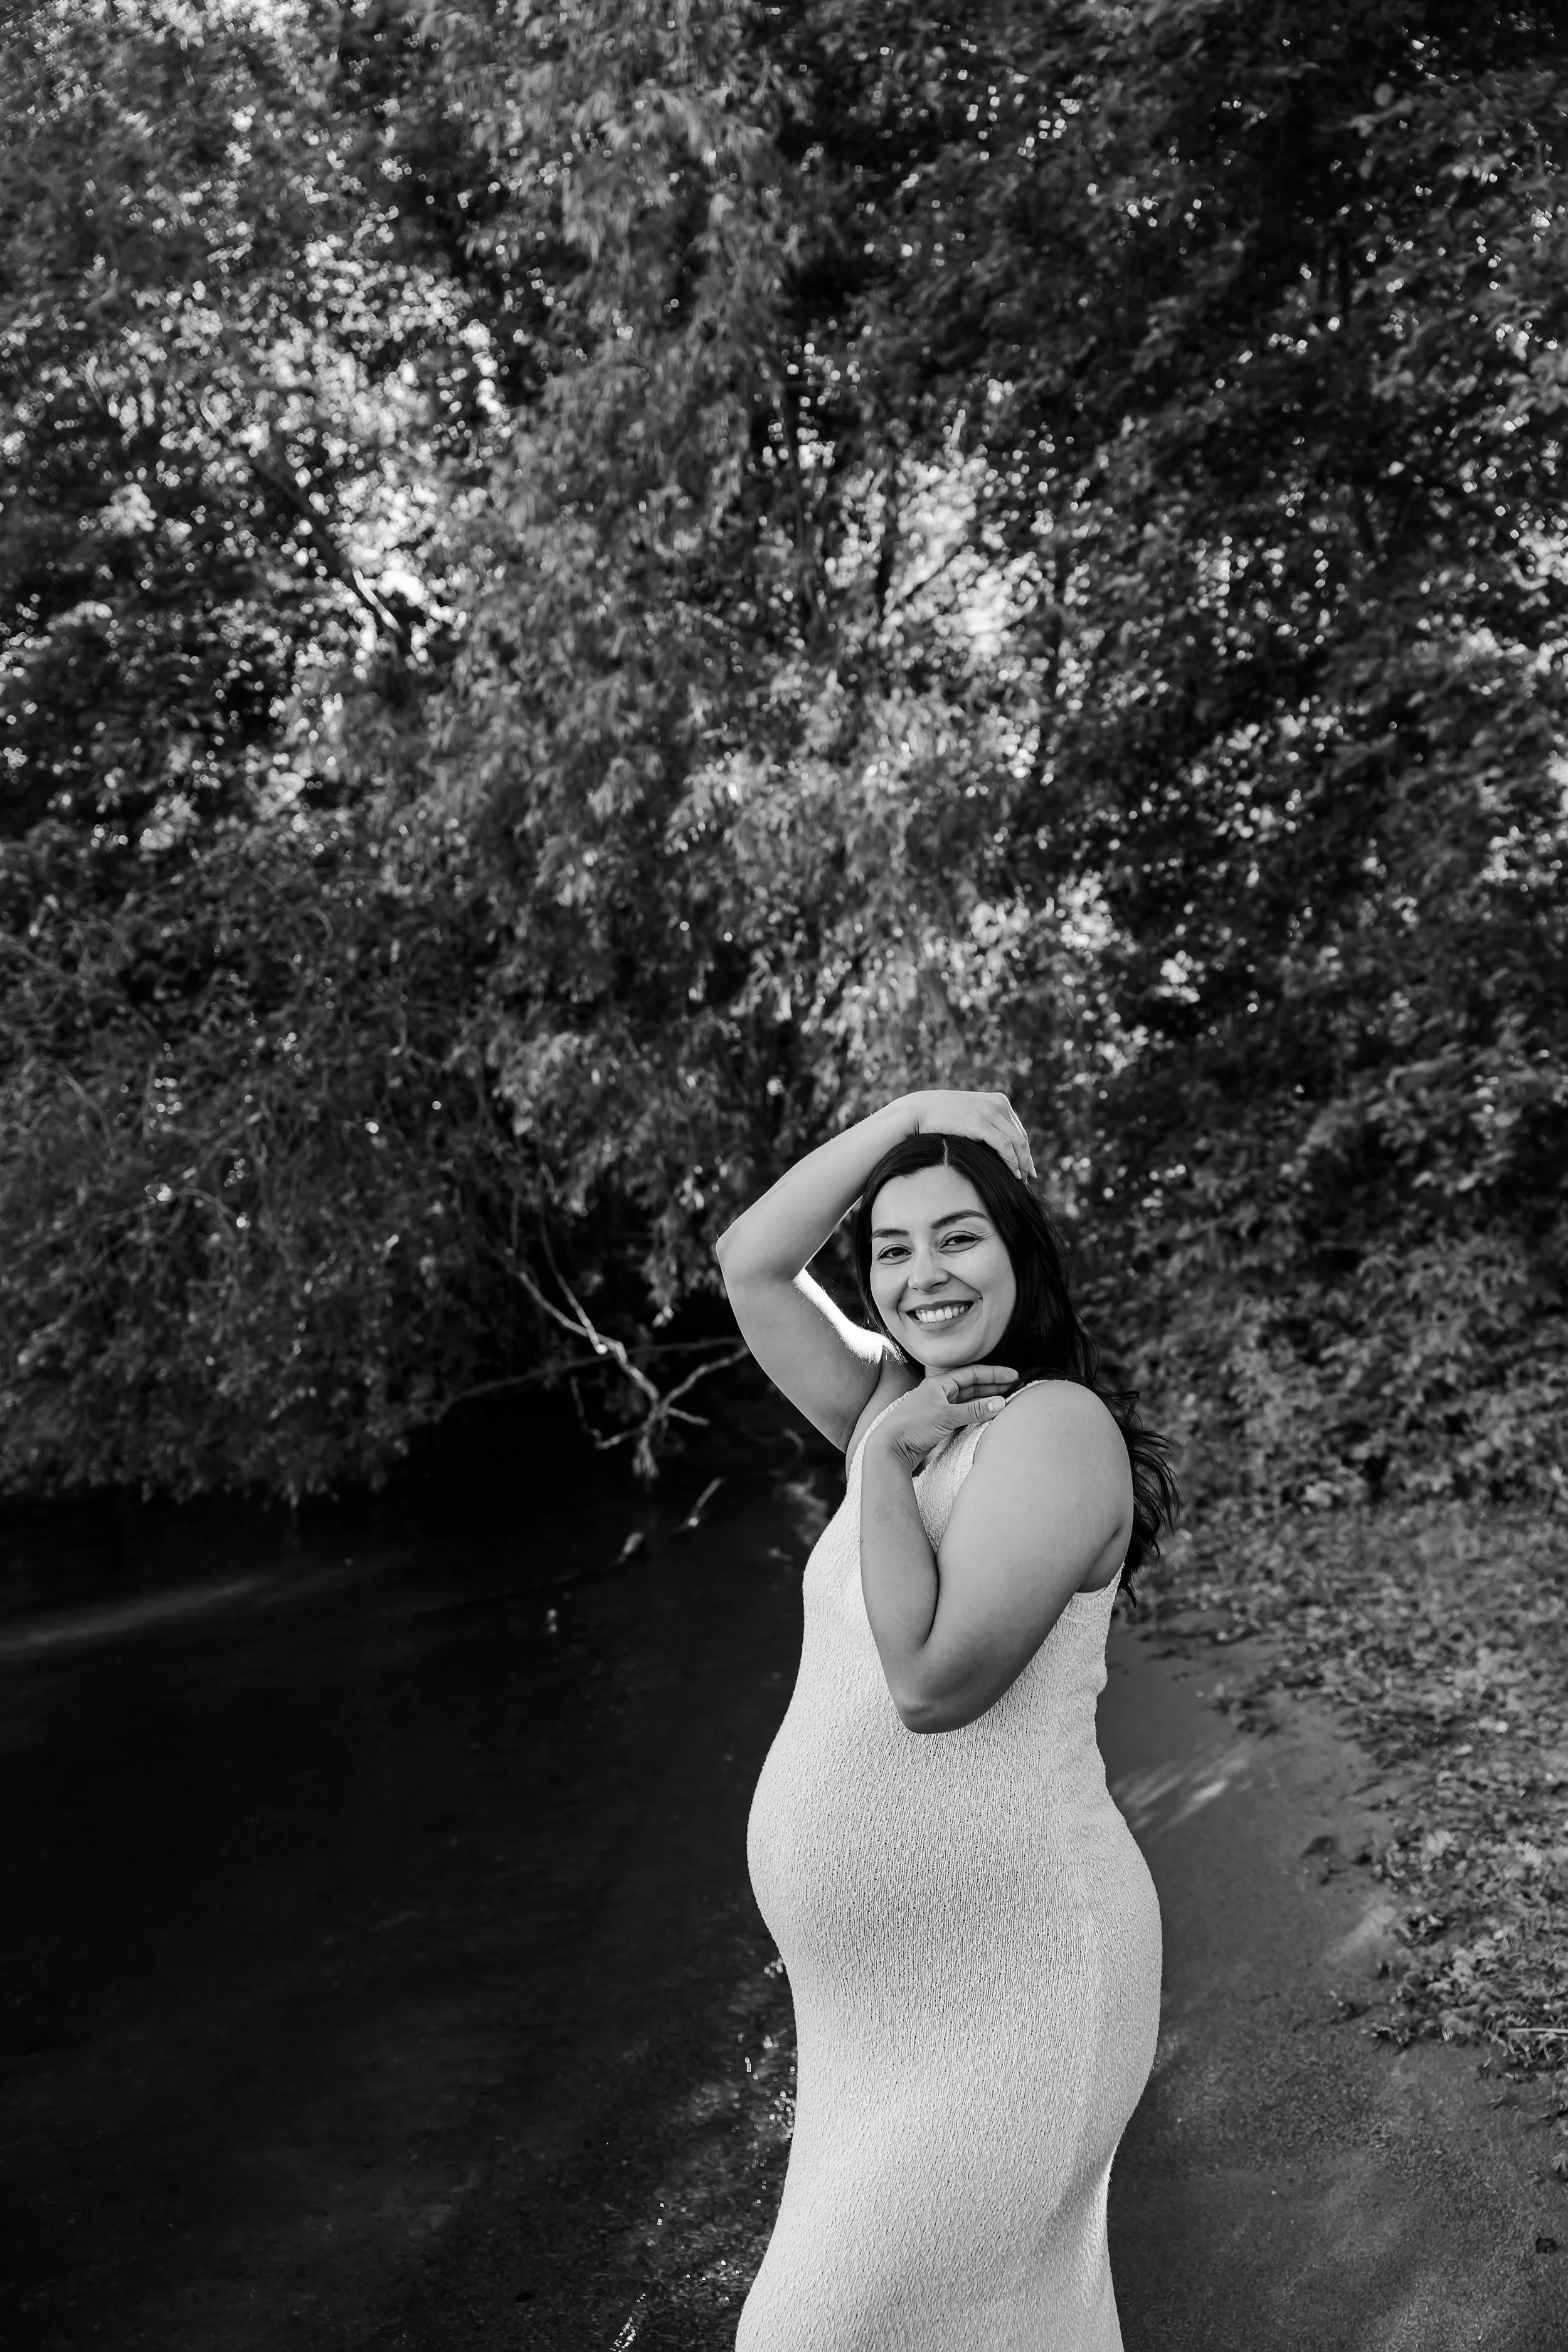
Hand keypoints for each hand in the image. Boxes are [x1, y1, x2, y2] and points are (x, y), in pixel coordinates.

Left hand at [872, 1365, 1018, 1472]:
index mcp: (939, 1383)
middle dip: (993, 1387)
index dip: (994, 1374)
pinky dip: (977, 1415)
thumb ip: (975, 1410)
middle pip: (972, 1386)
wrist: (890, 1448)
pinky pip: (963, 1416)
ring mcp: (939, 1409)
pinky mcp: (938, 1425)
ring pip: (968, 1402)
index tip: (1013, 1376)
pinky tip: (988, 1417)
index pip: (972, 1373)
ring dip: (986, 1401)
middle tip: (1015, 1388)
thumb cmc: (913, 1426)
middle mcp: (939, 1394)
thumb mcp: (946, 1416)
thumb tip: (1001, 1403)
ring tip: (1006, 1402)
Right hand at [905, 1089, 1036, 1181]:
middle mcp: (998, 1104)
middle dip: (1026, 1158)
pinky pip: (1004, 1146)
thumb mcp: (969, 1115)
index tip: (1026, 1166)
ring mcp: (990, 1112)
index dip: (1024, 1149)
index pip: (1018, 1129)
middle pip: (1021, 1136)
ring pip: (1017, 1142)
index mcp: (998, 1101)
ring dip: (1022, 1163)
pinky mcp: (980, 1123)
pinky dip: (1012, 1162)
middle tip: (1029, 1177)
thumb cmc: (940, 1117)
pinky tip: (1015, 1175)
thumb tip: (993, 1144)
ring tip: (1022, 1180)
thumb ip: (984, 1124)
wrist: (919, 1110)